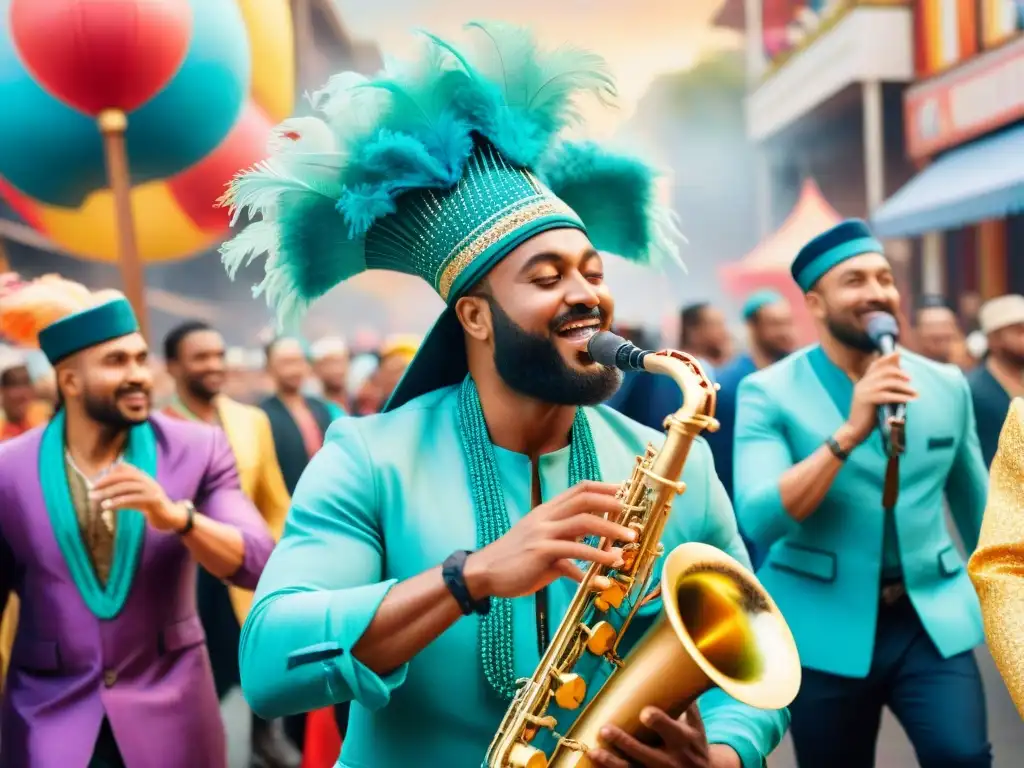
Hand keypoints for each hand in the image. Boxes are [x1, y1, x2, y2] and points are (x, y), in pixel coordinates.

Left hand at [90, 464, 187, 532]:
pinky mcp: (154, 500)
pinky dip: (119, 501)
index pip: (124, 469)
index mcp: (144, 477)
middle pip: (124, 476)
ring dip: (109, 492)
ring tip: (95, 498)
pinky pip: (134, 499)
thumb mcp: (137, 497)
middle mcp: (148, 480)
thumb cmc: (152, 508)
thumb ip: (125, 491)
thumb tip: (105, 491)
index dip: (109, 474)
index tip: (95, 482)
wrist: (171, 518)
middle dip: (106, 482)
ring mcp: (152, 489)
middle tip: (91, 490)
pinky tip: (107, 506)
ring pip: (127, 487)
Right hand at [464, 480, 634, 598]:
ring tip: (628, 545)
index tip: (625, 492)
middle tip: (633, 520)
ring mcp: (543, 534)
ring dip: (610, 534)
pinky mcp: (540, 555)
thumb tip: (599, 545)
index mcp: (547, 511)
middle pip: (585, 502)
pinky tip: (604, 580)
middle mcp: (546, 517)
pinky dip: (591, 570)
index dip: (604, 488)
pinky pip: (573, 559)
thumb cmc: (516, 558)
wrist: (484, 572)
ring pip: (583, 526)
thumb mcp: (541, 540)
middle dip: (613, 508)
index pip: (579, 490)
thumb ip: (568, 538)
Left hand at [589, 704, 724, 767]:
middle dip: (626, 743)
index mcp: (684, 740)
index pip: (672, 731)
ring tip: (594, 751)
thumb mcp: (696, 724)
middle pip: (646, 754)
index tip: (645, 712)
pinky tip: (597, 764)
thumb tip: (680, 666)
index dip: (659, 722)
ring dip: (612, 763)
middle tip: (606, 730)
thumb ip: (686, 701)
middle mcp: (672, 760)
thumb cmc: (694, 743)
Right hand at [845, 352, 916, 445]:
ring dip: (904, 386)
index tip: (897, 353)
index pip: (874, 365)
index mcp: (863, 382)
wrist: (853, 430)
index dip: (886, 358)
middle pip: (883, 371)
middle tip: (910, 379)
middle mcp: (862, 384)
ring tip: (914, 392)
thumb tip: (900, 383)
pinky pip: (887, 395)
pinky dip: (901, 397)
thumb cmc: (867, 418)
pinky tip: (910, 400)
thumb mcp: (874, 400)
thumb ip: (882, 390)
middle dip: (899, 372)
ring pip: (887, 382)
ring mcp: (863, 391)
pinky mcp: (867, 400)